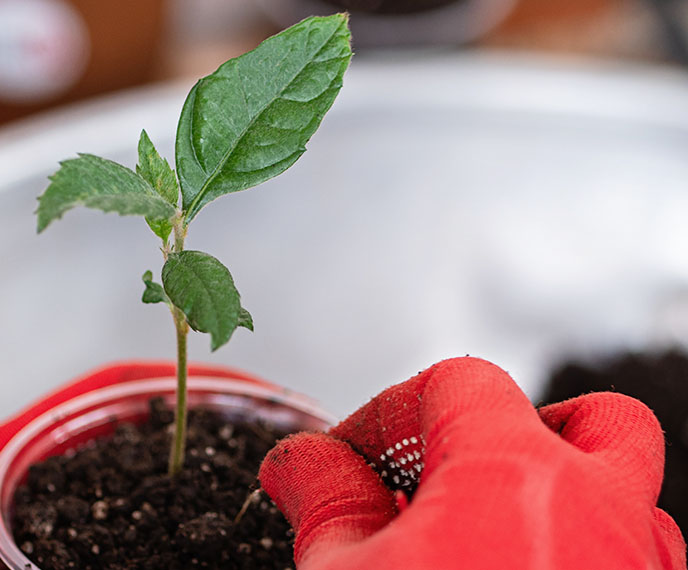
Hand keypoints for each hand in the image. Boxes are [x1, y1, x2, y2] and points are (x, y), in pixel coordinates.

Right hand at [259, 357, 685, 569]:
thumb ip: (323, 498)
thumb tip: (304, 462)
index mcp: (514, 474)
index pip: (456, 384)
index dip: (389, 412)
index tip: (351, 459)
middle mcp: (602, 511)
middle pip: (590, 416)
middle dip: (518, 429)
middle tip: (457, 474)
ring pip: (630, 492)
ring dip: (563, 496)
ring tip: (486, 540)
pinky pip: (640, 562)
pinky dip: (586, 555)